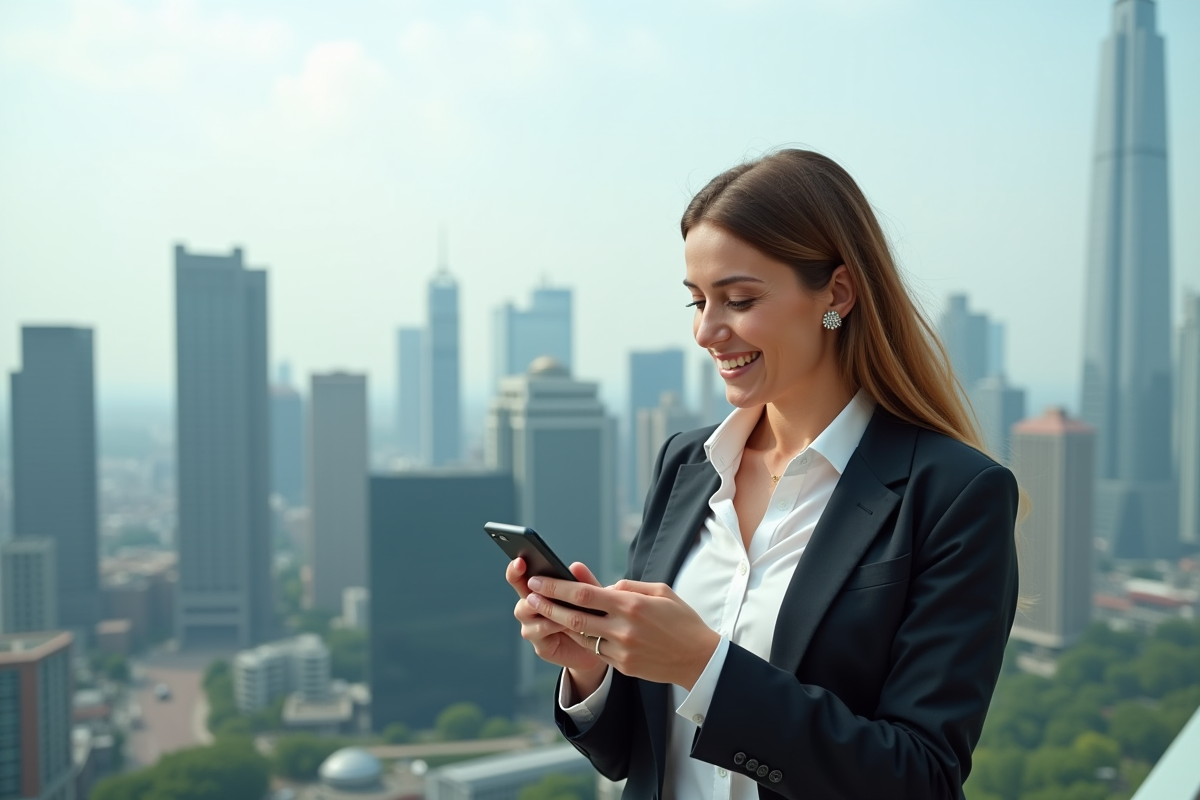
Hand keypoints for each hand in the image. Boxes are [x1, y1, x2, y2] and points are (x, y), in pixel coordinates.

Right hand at [506, 558, 608, 682]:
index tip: (520, 561)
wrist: (600, 648)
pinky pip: (539, 630)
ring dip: (542, 604)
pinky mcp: (540, 645)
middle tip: (534, 580)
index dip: (516, 568)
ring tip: (559, 602)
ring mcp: (533, 627)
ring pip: (525, 610)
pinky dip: (551, 624)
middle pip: (518, 591)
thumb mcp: (592, 598)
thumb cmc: (592, 618)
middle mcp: (532, 607)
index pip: (521, 575)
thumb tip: (575, 566)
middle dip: (520, 582)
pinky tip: (565, 621)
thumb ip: (585, 583)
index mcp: (540, 591)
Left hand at [525, 575, 721, 690]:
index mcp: (632, 605)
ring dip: (559, 623)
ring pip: (580, 635)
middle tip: (529, 595)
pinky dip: (581, 637)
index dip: (557, 587)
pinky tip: (570, 628)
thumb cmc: (681, 619)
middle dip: (547, 605)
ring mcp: (621, 650)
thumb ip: (627, 587)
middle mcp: (623, 628)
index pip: (585, 594)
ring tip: (542, 610)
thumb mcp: (660, 591)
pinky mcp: (622, 666)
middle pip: (574, 616)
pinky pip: (595, 649)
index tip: (538, 581)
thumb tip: (602, 586)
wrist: (698, 659)